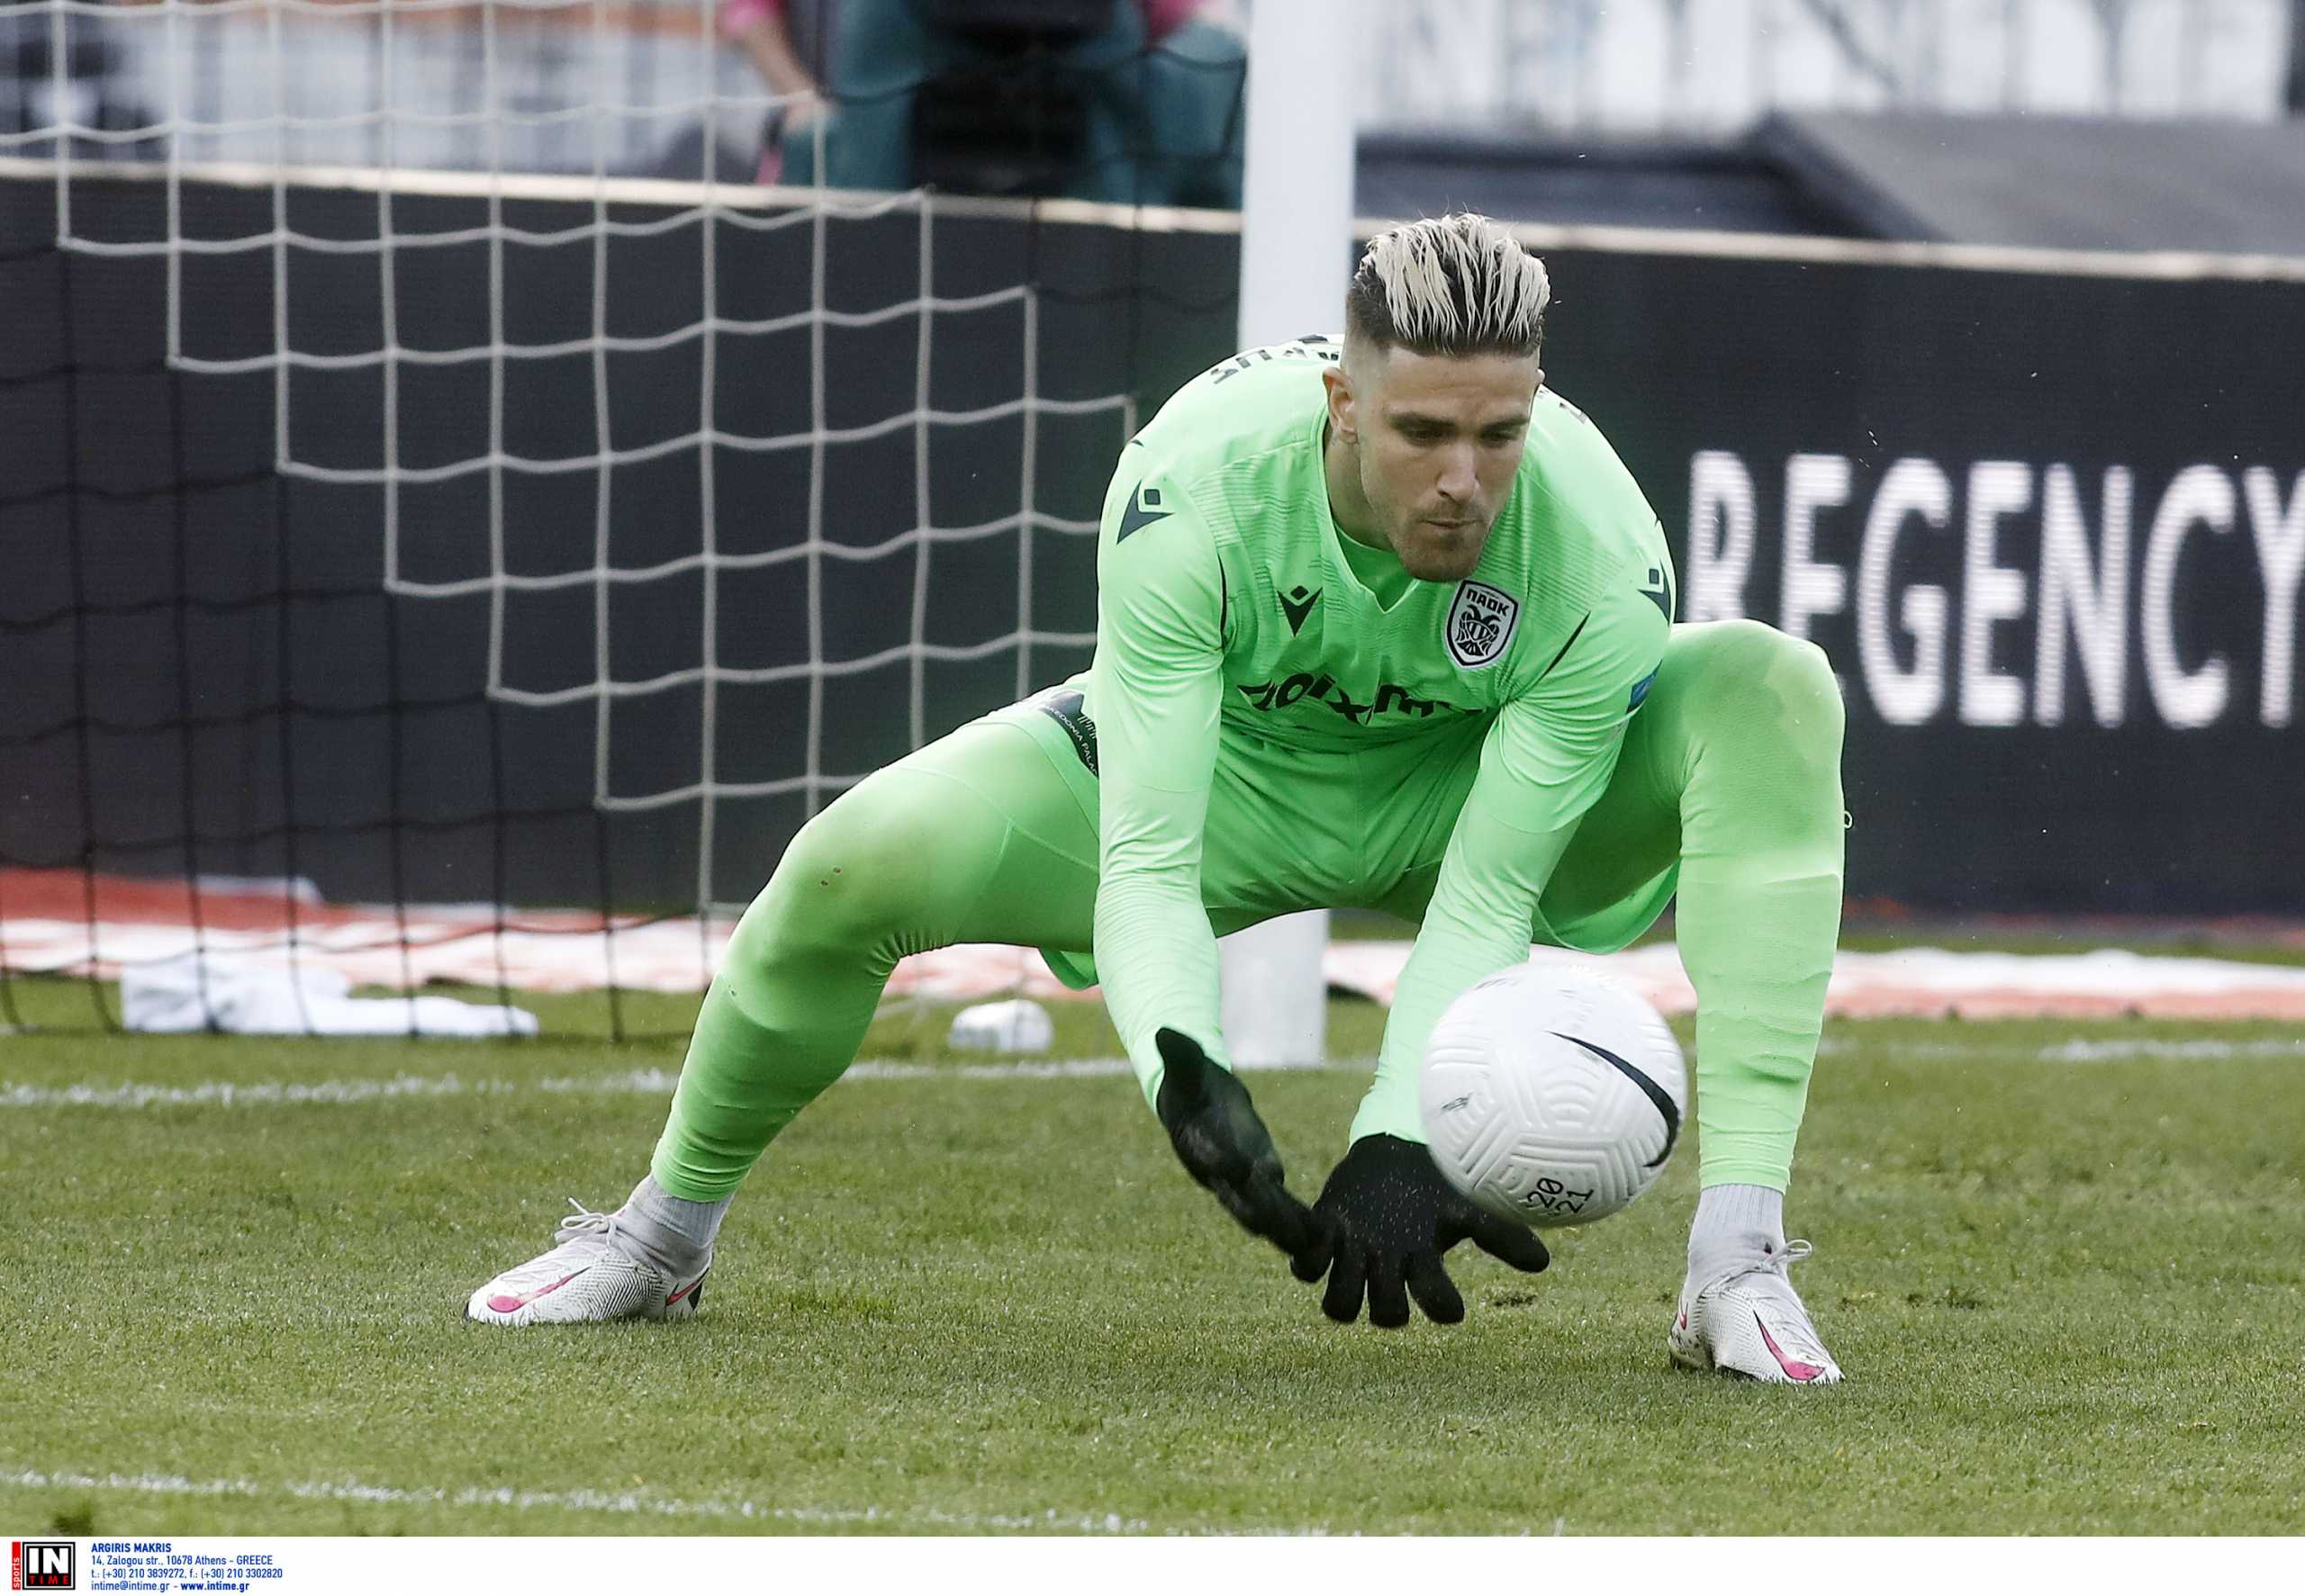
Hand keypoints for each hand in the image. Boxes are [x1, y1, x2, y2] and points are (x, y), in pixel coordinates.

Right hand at [1153, 1029, 1324, 1261]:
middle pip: (1240, 1197)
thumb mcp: (1186, 1064)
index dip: (1225, 1163)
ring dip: (1287, 1228)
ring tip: (1314, 1243)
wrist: (1195, 1100)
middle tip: (1284, 1229)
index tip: (1242, 1168)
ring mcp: (1241, 1179)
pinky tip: (1323, 1234)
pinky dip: (1298, 1219)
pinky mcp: (1262, 1176)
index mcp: (1197, 1144)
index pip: (1211, 1156)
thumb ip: (1179, 1053)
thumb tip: (1163, 1033)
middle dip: (1263, 1213)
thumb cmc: (1189, 1080)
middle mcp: (1218, 1170)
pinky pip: (1281, 1203)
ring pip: (1264, 1210)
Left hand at [1291, 1134, 1550, 1326]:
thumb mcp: (1464, 1204)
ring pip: (1339, 1306)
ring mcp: (1351, 1256)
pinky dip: (1309, 1257)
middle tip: (1393, 1269)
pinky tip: (1326, 1229)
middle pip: (1385, 1316)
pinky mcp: (1321, 1236)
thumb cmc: (1430, 1186)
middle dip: (1390, 1306)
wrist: (1387, 1159)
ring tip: (1355, 1254)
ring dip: (1345, 1291)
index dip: (1442, 1308)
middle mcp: (1385, 1270)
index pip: (1435, 1305)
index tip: (1453, 1302)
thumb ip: (1500, 1233)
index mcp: (1422, 1264)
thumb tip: (1542, 1262)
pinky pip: (1305, 1266)